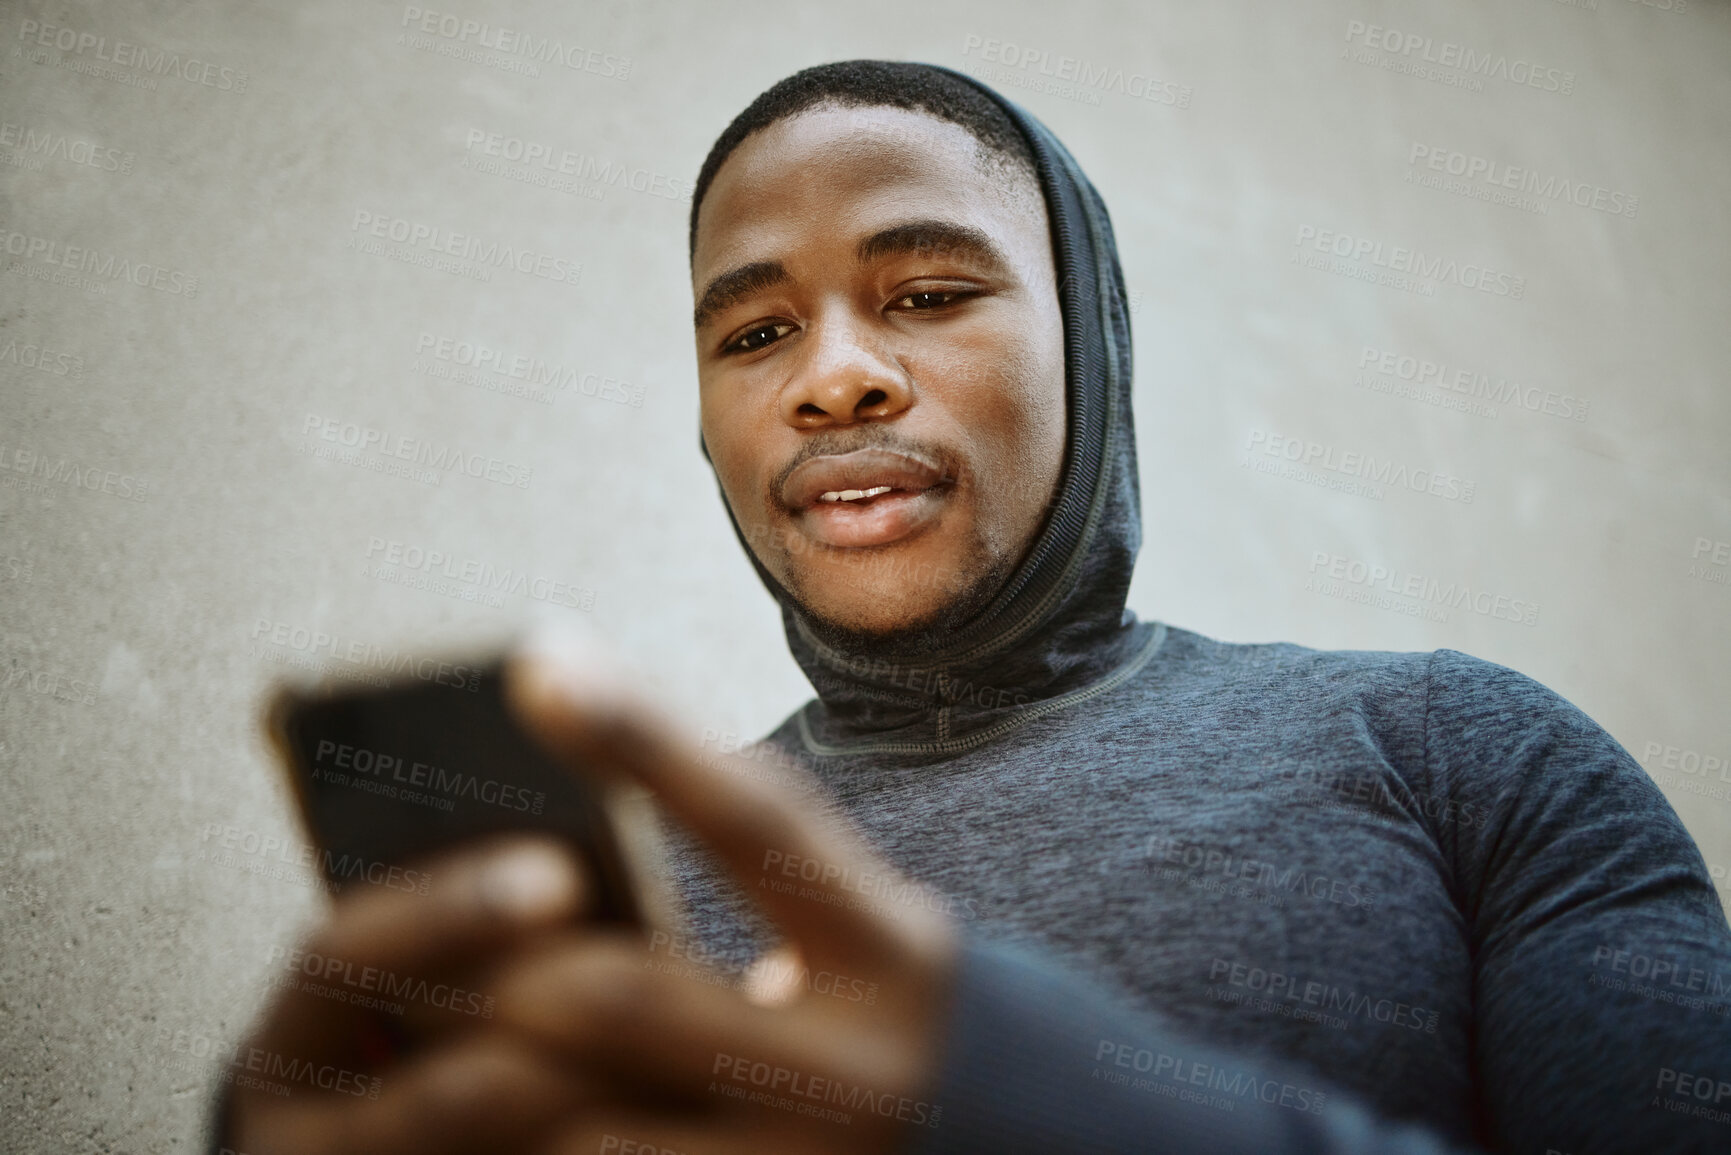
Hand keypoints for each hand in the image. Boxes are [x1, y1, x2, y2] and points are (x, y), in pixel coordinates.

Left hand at [225, 644, 959, 1154]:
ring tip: (396, 1038)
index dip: (647, 738)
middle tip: (407, 931)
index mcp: (895, 952)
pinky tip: (462, 1121)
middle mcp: (857, 1070)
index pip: (760, 824)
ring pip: (586, 1127)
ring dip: (476, 1078)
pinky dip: (520, 1153)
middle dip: (503, 958)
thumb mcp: (868, 933)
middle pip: (632, 996)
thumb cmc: (900, 1013)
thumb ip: (761, 884)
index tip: (535, 657)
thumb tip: (572, 828)